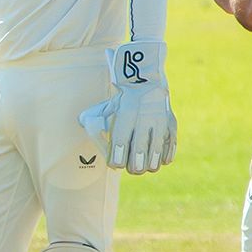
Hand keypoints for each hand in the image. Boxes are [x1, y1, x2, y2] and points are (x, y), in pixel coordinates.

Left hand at [78, 42, 176, 174]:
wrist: (145, 81)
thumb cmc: (122, 99)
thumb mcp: (107, 107)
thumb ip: (93, 119)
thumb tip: (80, 124)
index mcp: (126, 114)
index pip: (121, 144)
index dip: (117, 159)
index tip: (115, 164)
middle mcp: (144, 118)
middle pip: (140, 151)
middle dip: (135, 166)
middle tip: (132, 170)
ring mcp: (160, 121)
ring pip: (156, 151)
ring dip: (151, 164)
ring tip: (146, 168)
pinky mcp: (171, 122)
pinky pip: (171, 144)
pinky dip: (166, 155)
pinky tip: (161, 160)